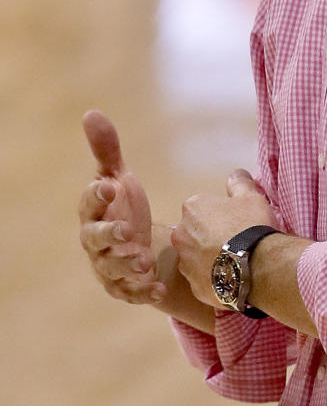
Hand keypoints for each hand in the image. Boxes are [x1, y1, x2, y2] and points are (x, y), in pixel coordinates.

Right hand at [79, 110, 162, 304]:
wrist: (138, 242)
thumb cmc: (123, 205)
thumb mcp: (119, 177)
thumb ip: (107, 150)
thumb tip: (91, 113)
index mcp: (94, 211)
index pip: (90, 203)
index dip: (97, 195)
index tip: (111, 186)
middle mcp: (96, 240)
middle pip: (96, 240)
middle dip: (110, 236)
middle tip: (128, 230)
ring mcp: (107, 265)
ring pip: (111, 268)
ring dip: (127, 265)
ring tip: (146, 260)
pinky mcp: (123, 286)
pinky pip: (129, 292)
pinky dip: (143, 291)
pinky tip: (159, 287)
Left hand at [171, 171, 279, 306]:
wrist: (256, 267)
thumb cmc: (251, 226)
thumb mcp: (251, 196)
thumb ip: (239, 183)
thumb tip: (236, 174)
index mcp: (193, 208)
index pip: (201, 208)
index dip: (218, 214)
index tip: (233, 221)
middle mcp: (181, 235)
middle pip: (194, 233)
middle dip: (209, 236)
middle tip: (233, 241)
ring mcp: (185, 263)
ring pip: (195, 257)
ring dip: (209, 258)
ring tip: (234, 261)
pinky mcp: (193, 286)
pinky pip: (202, 279)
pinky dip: (213, 278)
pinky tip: (231, 277)